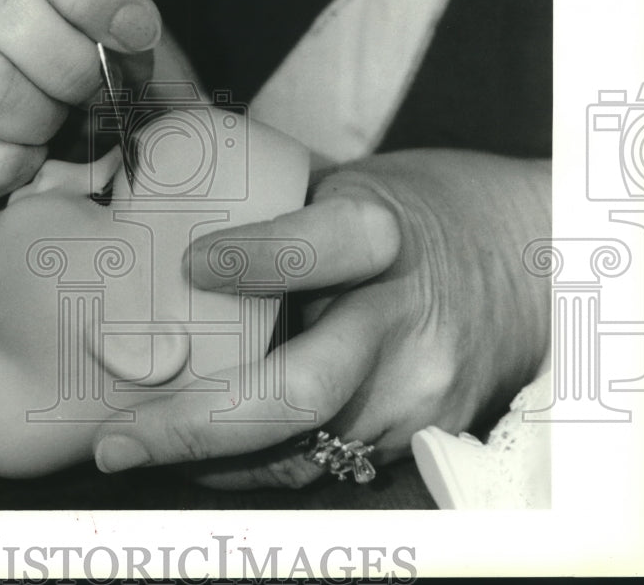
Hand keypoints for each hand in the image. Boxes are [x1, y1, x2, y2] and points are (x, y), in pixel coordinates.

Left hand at [91, 150, 550, 488]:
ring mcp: (417, 390)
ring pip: (301, 447)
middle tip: (117, 441)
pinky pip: (325, 461)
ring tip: (136, 451)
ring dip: (209, 460)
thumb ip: (275, 206)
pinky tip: (204, 456)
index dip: (251, 258)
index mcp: (384, 237)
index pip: (316, 248)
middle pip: (299, 389)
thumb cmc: (421, 211)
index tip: (186, 268)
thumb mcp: (354, 181)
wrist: (526, 260)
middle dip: (196, 425)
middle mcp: (405, 323)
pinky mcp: (422, 432)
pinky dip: (256, 463)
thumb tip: (163, 206)